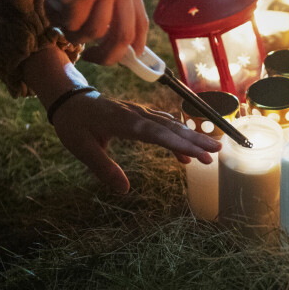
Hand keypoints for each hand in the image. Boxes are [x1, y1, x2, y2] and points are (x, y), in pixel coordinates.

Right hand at [0, 0, 148, 65]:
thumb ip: (110, 5)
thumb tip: (123, 47)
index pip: (140, 21)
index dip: (136, 45)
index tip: (129, 59)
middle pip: (122, 35)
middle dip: (107, 55)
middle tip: (91, 58)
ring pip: (92, 33)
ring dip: (74, 33)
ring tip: (61, 15)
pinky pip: (70, 25)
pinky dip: (57, 20)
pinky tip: (50, 1)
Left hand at [51, 91, 221, 193]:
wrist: (71, 99)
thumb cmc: (74, 124)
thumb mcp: (82, 148)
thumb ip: (103, 168)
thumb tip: (124, 190)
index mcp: (125, 123)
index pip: (158, 134)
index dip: (180, 144)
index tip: (199, 155)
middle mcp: (138, 116)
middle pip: (171, 127)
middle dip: (196, 139)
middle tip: (218, 152)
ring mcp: (141, 114)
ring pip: (171, 125)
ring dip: (192, 137)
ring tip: (212, 151)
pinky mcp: (141, 116)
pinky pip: (164, 125)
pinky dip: (177, 137)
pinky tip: (185, 153)